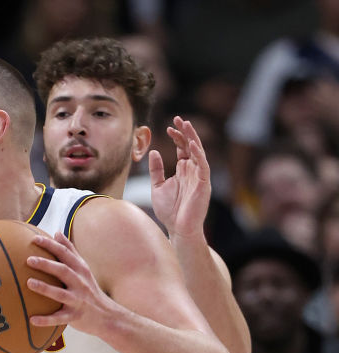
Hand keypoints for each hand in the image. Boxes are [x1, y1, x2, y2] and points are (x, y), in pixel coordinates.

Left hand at [25, 232, 113, 335]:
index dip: (50, 245)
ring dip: (45, 288)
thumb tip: (57, 233)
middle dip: (46, 264)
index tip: (34, 239)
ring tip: (29, 283)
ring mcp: (77, 300)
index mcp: (80, 270)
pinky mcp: (75, 317)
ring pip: (60, 294)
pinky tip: (32, 320)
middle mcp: (80, 283)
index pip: (65, 254)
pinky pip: (59, 318)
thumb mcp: (83, 269)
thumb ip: (70, 251)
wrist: (107, 315)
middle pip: (63, 271)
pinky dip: (46, 320)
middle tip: (28, 260)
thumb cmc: (89, 289)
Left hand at [149, 117, 210, 239]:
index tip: (168, 126)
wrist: (178, 228)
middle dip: (186, 132)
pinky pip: (203, 166)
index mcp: (183, 170)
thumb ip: (156, 170)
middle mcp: (193, 171)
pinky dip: (198, 155)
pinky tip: (191, 145)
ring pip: (198, 152)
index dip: (177, 137)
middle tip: (178, 119)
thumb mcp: (157, 186)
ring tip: (186, 125)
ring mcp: (199, 177)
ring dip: (193, 138)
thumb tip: (154, 152)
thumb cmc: (169, 210)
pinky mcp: (204, 184)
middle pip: (191, 146)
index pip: (182, 148)